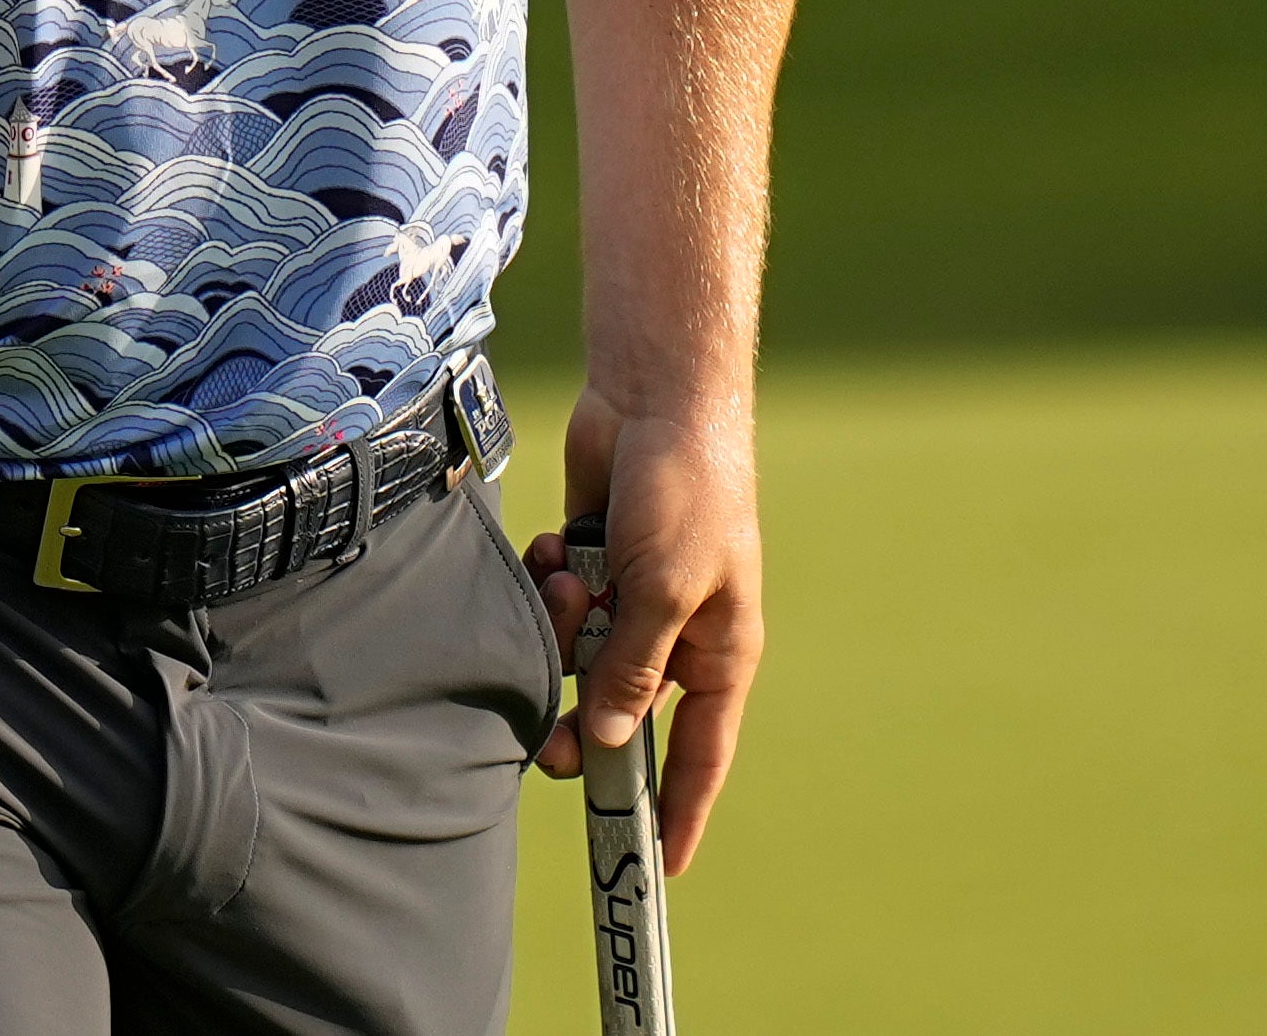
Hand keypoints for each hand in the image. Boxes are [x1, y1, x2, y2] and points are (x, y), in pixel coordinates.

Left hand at [529, 380, 764, 872]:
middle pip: (621, 710)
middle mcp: (675, 631)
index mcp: (718, 651)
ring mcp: (631, 595)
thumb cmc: (687, 491)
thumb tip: (611, 739)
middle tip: (548, 743)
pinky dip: (551, 583)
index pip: (703, 753)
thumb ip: (633, 667)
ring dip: (564, 630)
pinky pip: (558, 603)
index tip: (663, 868)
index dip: (683, 811)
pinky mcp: (593, 560)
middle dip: (583, 719)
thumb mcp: (664, 589)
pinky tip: (558, 550)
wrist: (655, 397)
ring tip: (572, 583)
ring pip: (578, 654)